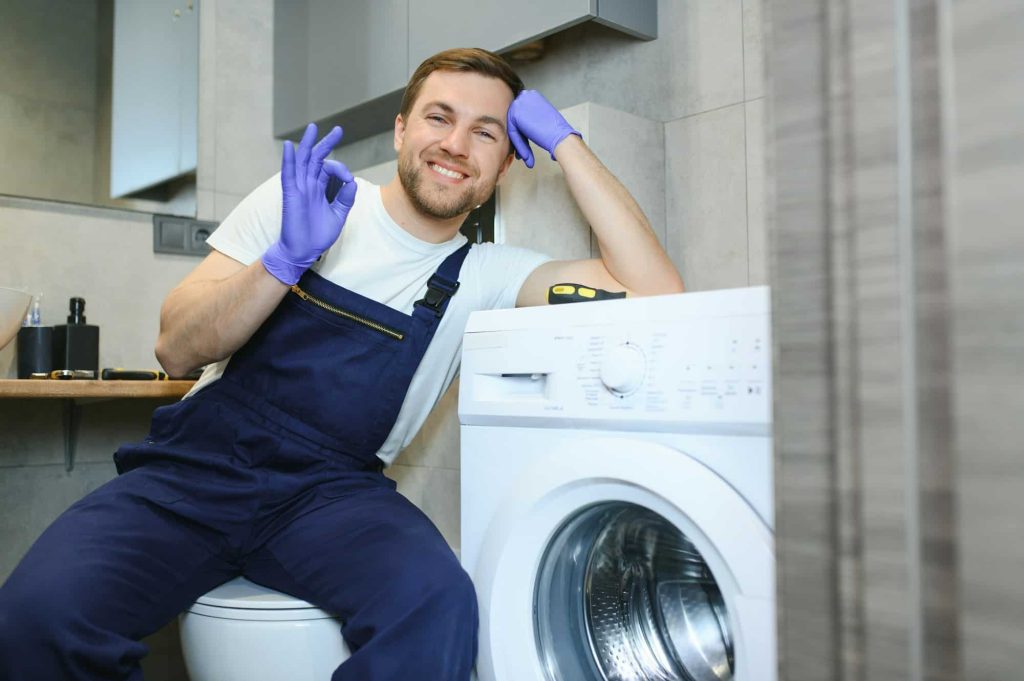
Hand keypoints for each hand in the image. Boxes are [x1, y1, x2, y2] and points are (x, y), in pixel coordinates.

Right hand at [261, 123, 357, 284]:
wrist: (303, 251)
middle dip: (326, 143)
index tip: (348, 179)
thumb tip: (352, 181)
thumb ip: (345, 198)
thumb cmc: (318, 235)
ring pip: (302, 161)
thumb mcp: (338, 215)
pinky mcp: (290, 194)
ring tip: (312, 128)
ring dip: (307, 144)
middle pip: (316, 158)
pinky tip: (290, 147)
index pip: (329, 169)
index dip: (341, 169)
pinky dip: (289, 160)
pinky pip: (288, 174)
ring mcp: (299, 188)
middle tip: (338, 130)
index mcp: (319, 189)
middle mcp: (308, 185)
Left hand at [506, 90, 580, 168]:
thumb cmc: (556, 131)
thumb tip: (521, 124)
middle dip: (520, 139)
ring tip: (526, 158)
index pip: (522, 115)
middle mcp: (525, 96)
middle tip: (524, 155)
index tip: (526, 146)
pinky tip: (525, 156)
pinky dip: (519, 145)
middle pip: (516, 122)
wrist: (561, 136)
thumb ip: (530, 117)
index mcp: (532, 95)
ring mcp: (519, 103)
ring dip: (520, 145)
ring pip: (514, 128)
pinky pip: (512, 132)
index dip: (524, 133)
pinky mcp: (515, 113)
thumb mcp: (541, 117)